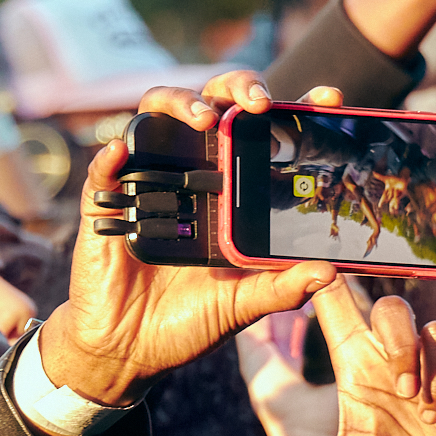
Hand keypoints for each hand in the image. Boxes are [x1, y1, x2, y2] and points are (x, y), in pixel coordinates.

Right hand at [36, 71, 337, 406]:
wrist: (128, 349)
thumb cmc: (186, 323)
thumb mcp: (240, 306)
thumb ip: (280, 288)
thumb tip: (328, 272)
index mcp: (230, 190)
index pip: (262, 134)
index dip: (294, 109)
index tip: (329, 97)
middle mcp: (191, 174)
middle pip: (213, 104)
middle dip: (237, 86)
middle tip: (259, 102)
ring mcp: (148, 181)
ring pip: (157, 113)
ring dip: (180, 103)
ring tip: (204, 119)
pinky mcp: (107, 202)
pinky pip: (105, 168)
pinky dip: (114, 154)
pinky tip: (124, 151)